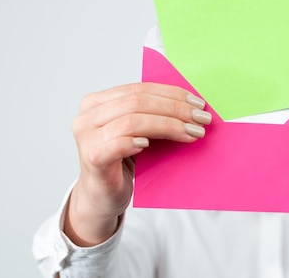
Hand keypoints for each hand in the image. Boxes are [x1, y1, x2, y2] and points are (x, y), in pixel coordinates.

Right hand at [64, 83, 211, 245]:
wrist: (102, 198)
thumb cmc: (123, 163)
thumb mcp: (137, 132)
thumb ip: (151, 114)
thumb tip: (191, 104)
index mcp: (98, 102)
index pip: (139, 89)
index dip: (171, 94)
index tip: (198, 103)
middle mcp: (88, 116)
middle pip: (138, 103)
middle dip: (175, 109)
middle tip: (201, 119)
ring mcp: (87, 137)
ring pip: (132, 121)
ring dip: (168, 125)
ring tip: (192, 132)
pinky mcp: (92, 158)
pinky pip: (117, 144)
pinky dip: (136, 141)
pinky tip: (151, 144)